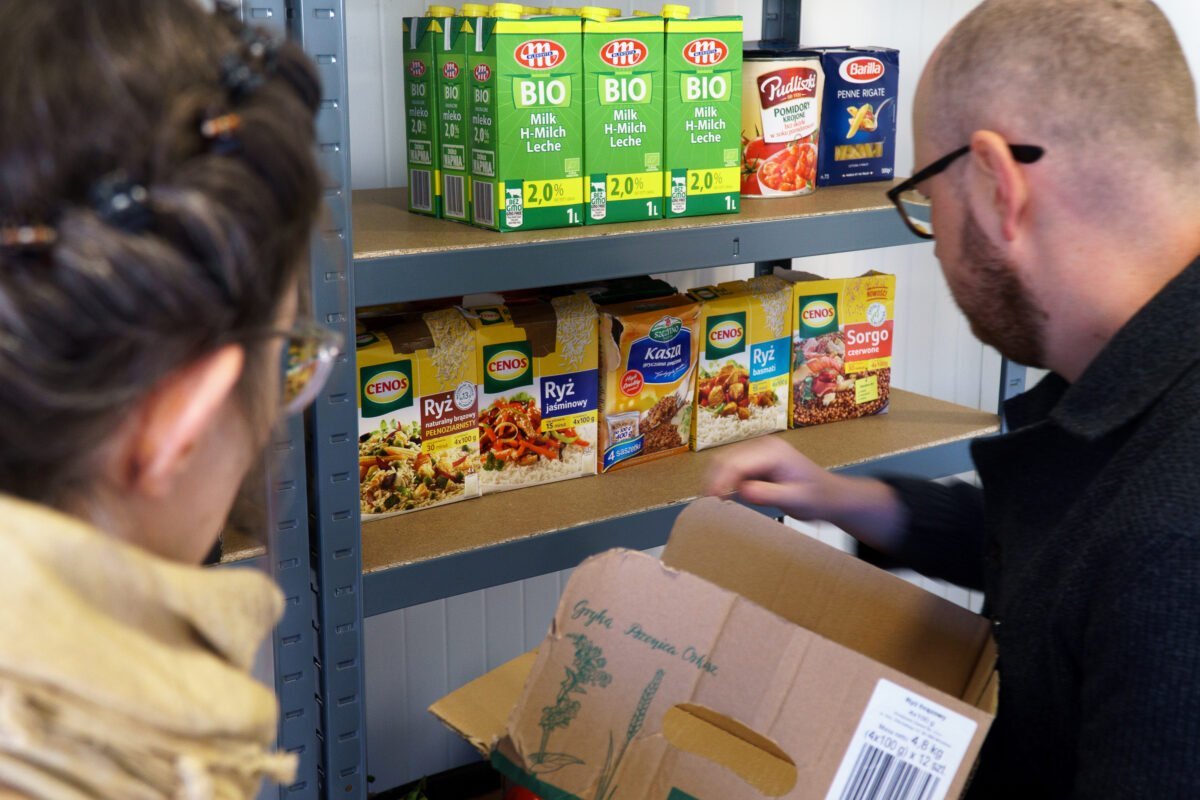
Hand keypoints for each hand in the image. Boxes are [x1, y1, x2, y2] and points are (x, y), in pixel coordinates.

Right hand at [704, 437, 907, 550]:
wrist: (830, 495)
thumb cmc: (817, 498)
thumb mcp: (796, 500)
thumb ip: (770, 494)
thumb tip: (742, 490)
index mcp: (773, 453)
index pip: (737, 462)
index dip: (721, 479)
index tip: (712, 499)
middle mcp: (763, 447)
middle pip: (726, 458)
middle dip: (713, 478)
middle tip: (706, 502)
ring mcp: (758, 452)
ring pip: (725, 461)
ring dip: (716, 478)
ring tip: (712, 500)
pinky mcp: (756, 461)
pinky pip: (732, 467)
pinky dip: (723, 480)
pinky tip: (723, 495)